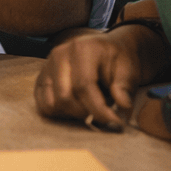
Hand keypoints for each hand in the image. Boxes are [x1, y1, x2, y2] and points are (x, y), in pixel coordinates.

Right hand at [34, 28, 149, 129]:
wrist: (106, 49)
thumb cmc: (117, 60)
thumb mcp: (129, 69)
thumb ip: (125, 87)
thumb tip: (123, 106)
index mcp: (82, 48)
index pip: (84, 86)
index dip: (99, 109)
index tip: (115, 122)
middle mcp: (59, 55)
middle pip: (65, 98)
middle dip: (86, 113)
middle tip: (104, 114)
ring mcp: (47, 66)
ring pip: (52, 104)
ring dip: (72, 114)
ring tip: (90, 109)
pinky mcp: (41, 79)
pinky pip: (43, 105)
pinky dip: (60, 113)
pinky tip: (76, 109)